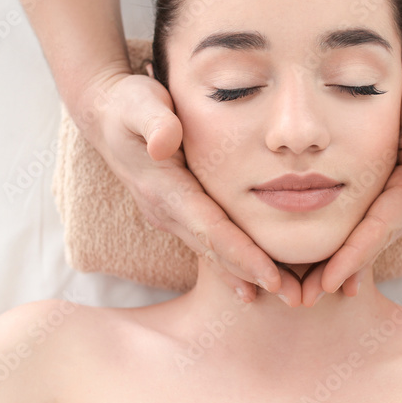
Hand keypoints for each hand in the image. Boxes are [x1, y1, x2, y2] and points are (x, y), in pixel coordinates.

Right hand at [73, 66, 288, 301]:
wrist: (107, 115)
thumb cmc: (129, 105)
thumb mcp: (138, 103)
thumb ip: (153, 121)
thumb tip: (163, 144)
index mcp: (164, 189)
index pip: (208, 229)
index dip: (240, 254)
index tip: (270, 276)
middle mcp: (167, 211)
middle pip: (216, 252)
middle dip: (254, 276)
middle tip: (294, 298)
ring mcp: (171, 216)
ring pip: (214, 253)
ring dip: (248, 276)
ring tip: (287, 296)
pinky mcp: (179, 213)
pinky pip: (210, 244)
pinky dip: (234, 264)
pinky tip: (256, 282)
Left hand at [295, 56, 401, 305]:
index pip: (380, 229)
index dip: (355, 257)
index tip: (330, 282)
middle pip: (369, 245)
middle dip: (339, 273)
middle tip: (304, 300)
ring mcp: (399, 200)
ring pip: (364, 241)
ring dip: (338, 267)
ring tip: (305, 293)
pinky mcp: (390, 194)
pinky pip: (363, 227)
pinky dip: (344, 248)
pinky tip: (322, 265)